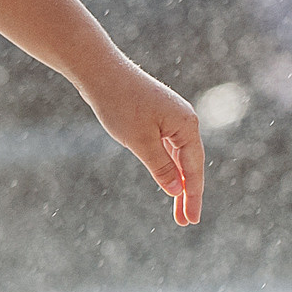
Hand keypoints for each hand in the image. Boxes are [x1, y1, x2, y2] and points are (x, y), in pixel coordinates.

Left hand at [78, 59, 205, 225]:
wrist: (98, 69)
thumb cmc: (119, 103)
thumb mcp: (140, 141)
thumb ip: (160, 167)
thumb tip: (177, 190)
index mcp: (187, 125)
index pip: (194, 169)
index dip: (192, 197)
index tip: (191, 221)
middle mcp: (184, 120)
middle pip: (190, 163)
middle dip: (187, 193)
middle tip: (186, 222)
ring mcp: (171, 116)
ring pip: (178, 155)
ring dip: (177, 179)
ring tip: (177, 207)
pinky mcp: (156, 114)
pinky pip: (166, 145)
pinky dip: (166, 163)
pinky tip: (165, 177)